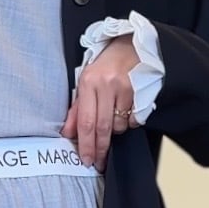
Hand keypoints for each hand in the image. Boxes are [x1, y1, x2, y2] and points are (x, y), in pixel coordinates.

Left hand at [60, 35, 138, 170]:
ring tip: (113, 119)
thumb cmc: (105, 66)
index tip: (86, 160)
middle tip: (99, 163)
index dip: (86, 145)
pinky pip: (134, 119)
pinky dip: (129, 122)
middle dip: (100, 149)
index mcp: (88, 82)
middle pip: (102, 127)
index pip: (86, 122)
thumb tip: (68, 133)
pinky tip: (126, 110)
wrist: (130, 45)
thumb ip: (77, 109)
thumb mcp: (86, 83)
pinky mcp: (141, 90)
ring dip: (115, 131)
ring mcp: (125, 87)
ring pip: (119, 125)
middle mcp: (106, 85)